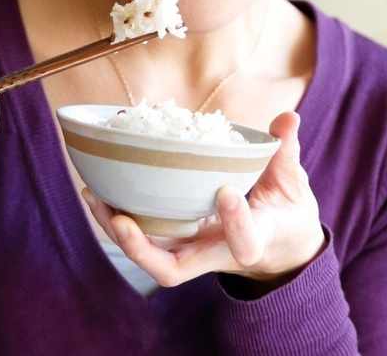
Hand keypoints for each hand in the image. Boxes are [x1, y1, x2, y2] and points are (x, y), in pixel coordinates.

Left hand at [82, 112, 324, 288]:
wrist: (280, 244)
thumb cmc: (285, 211)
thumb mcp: (292, 183)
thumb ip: (285, 152)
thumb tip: (288, 117)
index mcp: (256, 241)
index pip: (245, 244)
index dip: (235, 223)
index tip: (226, 192)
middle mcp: (217, 254)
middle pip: (173, 269)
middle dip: (143, 249)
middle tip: (120, 219)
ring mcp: (194, 250)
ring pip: (149, 256)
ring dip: (118, 232)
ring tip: (94, 196)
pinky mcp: (179, 241)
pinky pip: (144, 238)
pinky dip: (118, 218)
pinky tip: (97, 190)